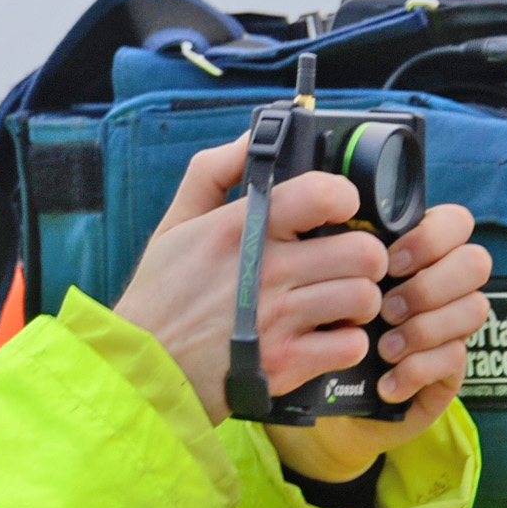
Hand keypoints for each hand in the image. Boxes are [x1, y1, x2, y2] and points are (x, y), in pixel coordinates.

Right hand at [114, 136, 409, 425]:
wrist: (142, 369)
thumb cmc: (161, 296)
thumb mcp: (175, 223)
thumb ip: (213, 172)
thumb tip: (249, 138)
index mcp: (243, 228)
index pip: (325, 194)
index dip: (345, 198)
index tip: (339, 210)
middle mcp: (266, 270)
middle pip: (362, 251)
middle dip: (365, 256)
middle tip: (348, 264)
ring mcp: (279, 319)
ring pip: (363, 297)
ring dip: (360, 300)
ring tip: (339, 302)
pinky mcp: (285, 363)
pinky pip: (350, 346)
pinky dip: (347, 343)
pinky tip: (327, 337)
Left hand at [266, 203, 488, 482]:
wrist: (319, 401)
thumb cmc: (320, 326)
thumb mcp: (320, 279)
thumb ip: (334, 242)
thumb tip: (338, 203)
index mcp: (416, 252)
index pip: (456, 222)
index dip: (432, 237)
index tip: (390, 261)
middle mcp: (443, 284)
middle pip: (476, 262)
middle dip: (431, 285)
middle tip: (389, 308)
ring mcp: (452, 326)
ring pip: (474, 309)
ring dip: (426, 329)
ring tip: (385, 348)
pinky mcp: (451, 369)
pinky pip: (456, 359)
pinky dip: (417, 370)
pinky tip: (386, 382)